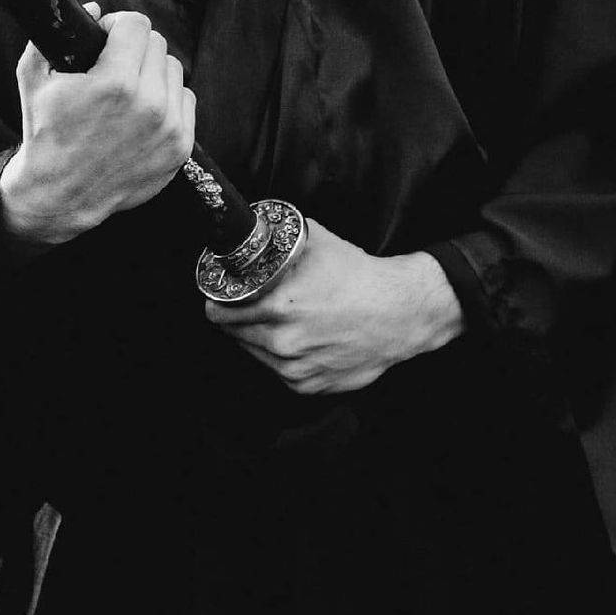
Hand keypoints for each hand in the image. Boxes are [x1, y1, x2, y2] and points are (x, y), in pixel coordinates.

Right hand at [0, 4, 195, 248]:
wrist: (60, 195)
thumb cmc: (45, 133)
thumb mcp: (34, 78)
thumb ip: (56, 34)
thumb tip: (95, 8)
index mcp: (115, 83)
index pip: (136, 24)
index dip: (117, 25)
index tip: (106, 37)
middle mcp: (149, 104)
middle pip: (156, 43)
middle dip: (133, 47)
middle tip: (114, 63)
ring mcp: (168, 128)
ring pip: (174, 70)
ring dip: (153, 72)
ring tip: (128, 89)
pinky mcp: (181, 147)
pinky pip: (186, 100)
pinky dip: (167, 100)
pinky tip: (142, 111)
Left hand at [204, 219, 463, 394]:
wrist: (399, 313)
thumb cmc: (360, 277)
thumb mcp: (317, 243)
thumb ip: (281, 240)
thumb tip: (258, 227)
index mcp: (280, 307)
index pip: (222, 313)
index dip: (216, 303)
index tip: (216, 297)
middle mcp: (284, 343)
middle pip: (235, 334)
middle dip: (233, 320)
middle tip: (238, 307)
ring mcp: (296, 369)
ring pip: (255, 354)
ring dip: (255, 338)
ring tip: (268, 321)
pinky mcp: (309, 386)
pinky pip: (279, 371)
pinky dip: (279, 357)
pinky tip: (291, 340)